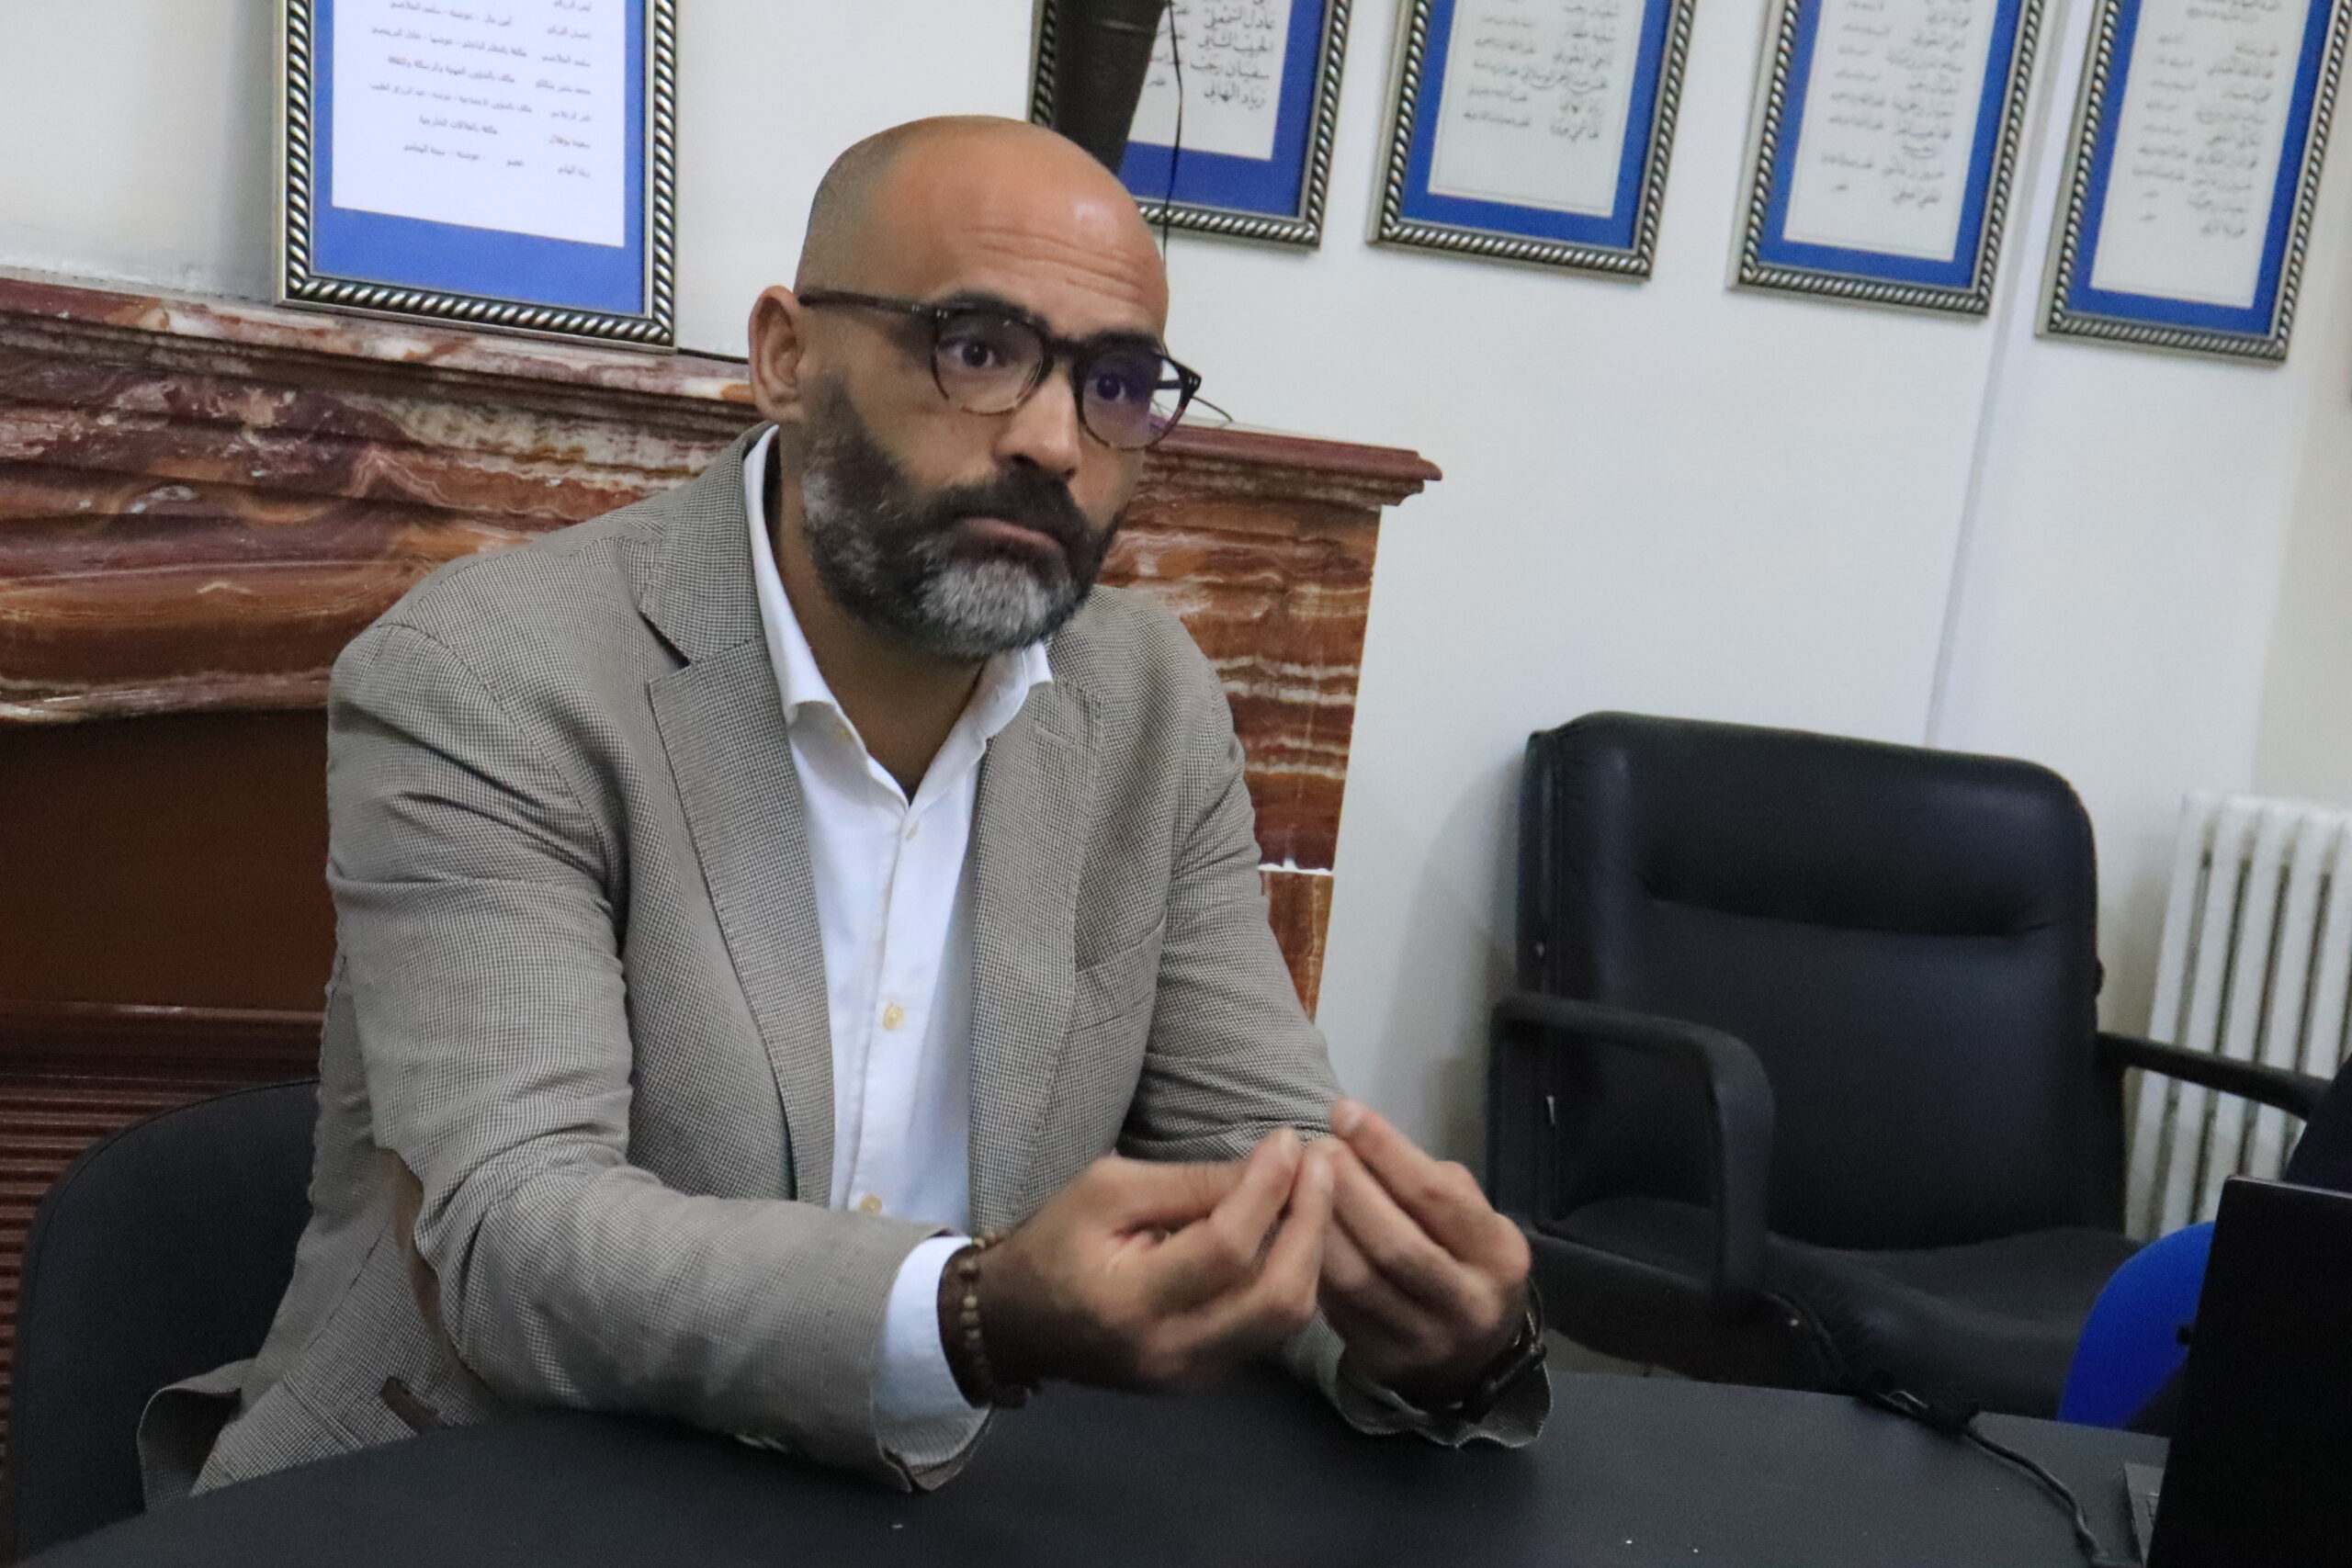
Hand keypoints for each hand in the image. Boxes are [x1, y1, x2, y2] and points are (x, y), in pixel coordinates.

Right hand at [961, 1128, 1334, 1393]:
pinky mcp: (1207, 1380)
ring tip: (1316, 1193)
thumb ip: (1189, 1183)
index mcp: (1131, 1302)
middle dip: (1311, 1225)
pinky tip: (1294, 1234)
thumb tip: (1273, 1162)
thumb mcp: (1107, 1190)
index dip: (1267, 1190)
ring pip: (1285, 1320)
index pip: (1226, 1247)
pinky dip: (1292, 1278)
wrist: (1016, 1324)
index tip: (1289, 1141)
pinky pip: (1271, 1332)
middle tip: (1321, 1167)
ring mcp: (1193, 1376)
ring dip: (1312, 1253)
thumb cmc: (1055, 1242)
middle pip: (1276, 1298)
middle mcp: (1170, 1352)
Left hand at [1318, 1099, 1532, 1405]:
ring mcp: (1425, 1340)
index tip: (1344, 1113)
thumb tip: (1357, 1135)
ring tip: (1296, 1181)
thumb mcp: (1470, 1219)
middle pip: (1394, 1243)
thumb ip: (1426, 1181)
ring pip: (1358, 1280)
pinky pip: (1337, 1307)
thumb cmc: (1464, 1260)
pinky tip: (1294, 1228)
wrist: (1474, 1356)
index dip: (1386, 1150)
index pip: (1436, 1197)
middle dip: (1346, 1188)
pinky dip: (1312, 1262)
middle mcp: (1468, 1303)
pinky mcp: (1384, 1361)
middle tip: (1314, 1147)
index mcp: (1499, 1255)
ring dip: (1320, 1224)